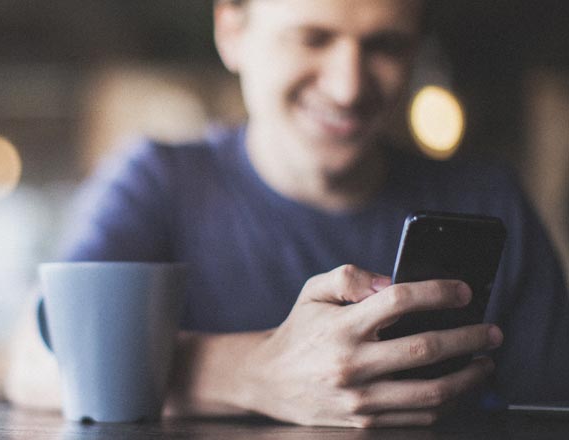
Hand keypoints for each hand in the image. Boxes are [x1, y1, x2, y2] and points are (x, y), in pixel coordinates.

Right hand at [239, 265, 501, 426]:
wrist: (270, 381)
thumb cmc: (300, 332)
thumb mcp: (312, 292)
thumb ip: (348, 277)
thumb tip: (389, 281)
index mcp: (341, 327)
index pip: (399, 302)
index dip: (438, 292)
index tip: (463, 292)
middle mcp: (352, 364)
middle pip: (425, 349)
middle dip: (468, 337)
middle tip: (491, 331)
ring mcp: (359, 398)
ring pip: (431, 391)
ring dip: (469, 377)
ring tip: (485, 362)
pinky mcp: (364, 422)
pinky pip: (419, 417)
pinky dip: (447, 402)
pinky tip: (457, 387)